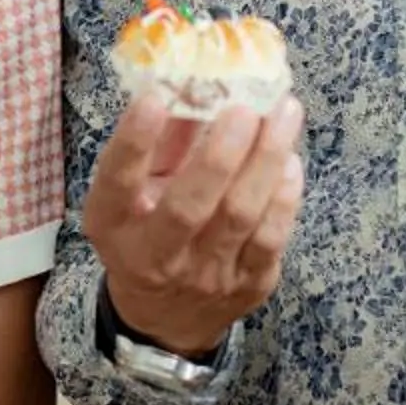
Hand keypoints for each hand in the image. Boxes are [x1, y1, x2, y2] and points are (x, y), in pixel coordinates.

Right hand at [81, 91, 305, 358]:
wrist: (166, 320)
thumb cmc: (146, 236)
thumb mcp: (131, 197)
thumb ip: (159, 147)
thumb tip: (192, 83)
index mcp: (116, 227)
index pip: (118, 182)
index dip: (135, 140)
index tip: (154, 96)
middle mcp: (156, 256)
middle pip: (190, 206)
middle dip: (220, 153)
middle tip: (246, 107)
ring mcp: (207, 276)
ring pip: (241, 216)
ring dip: (266, 159)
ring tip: (285, 113)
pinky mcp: (250, 284)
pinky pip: (272, 237)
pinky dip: (284, 195)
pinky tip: (290, 159)